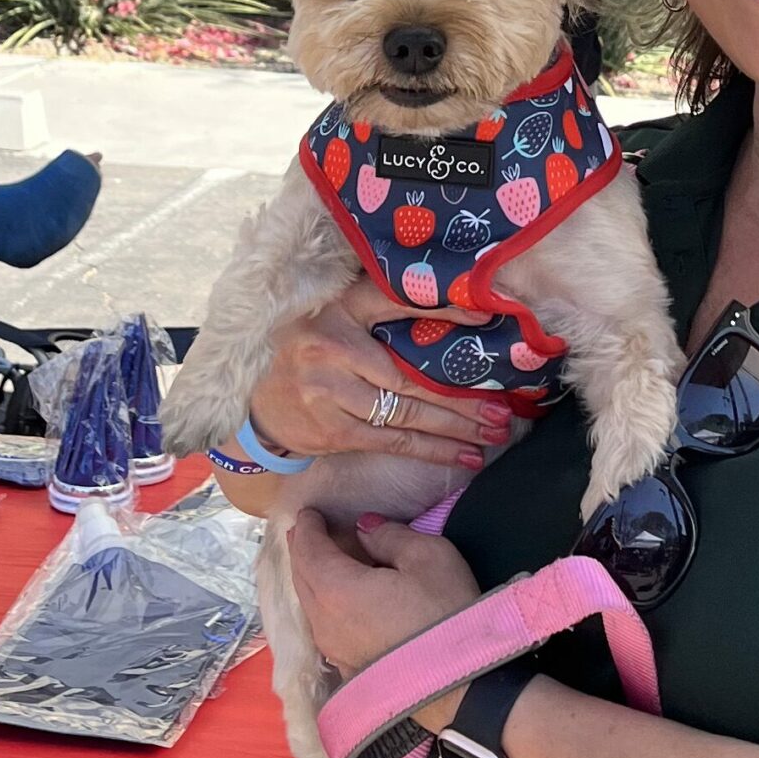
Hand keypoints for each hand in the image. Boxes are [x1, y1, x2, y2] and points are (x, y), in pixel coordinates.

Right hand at [248, 286, 512, 470]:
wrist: (256, 402)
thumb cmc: (309, 351)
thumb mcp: (337, 316)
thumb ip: (381, 310)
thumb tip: (456, 309)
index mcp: (340, 309)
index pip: (397, 302)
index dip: (444, 309)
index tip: (487, 319)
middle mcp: (334, 348)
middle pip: (411, 374)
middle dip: (461, 395)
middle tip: (502, 407)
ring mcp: (331, 392)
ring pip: (407, 413)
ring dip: (455, 427)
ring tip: (493, 432)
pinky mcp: (333, 430)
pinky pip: (392, 440)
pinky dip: (431, 449)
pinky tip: (463, 455)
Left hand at [286, 513, 481, 721]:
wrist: (460, 686)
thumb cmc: (445, 615)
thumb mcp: (427, 557)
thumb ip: (389, 537)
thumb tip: (364, 528)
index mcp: (336, 589)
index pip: (308, 550)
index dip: (307, 527)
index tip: (310, 512)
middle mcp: (324, 621)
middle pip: (302, 578)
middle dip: (305, 550)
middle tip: (312, 530)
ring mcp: (334, 649)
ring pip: (311, 604)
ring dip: (314, 578)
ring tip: (327, 559)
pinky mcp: (348, 668)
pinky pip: (324, 625)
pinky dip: (325, 602)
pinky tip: (342, 597)